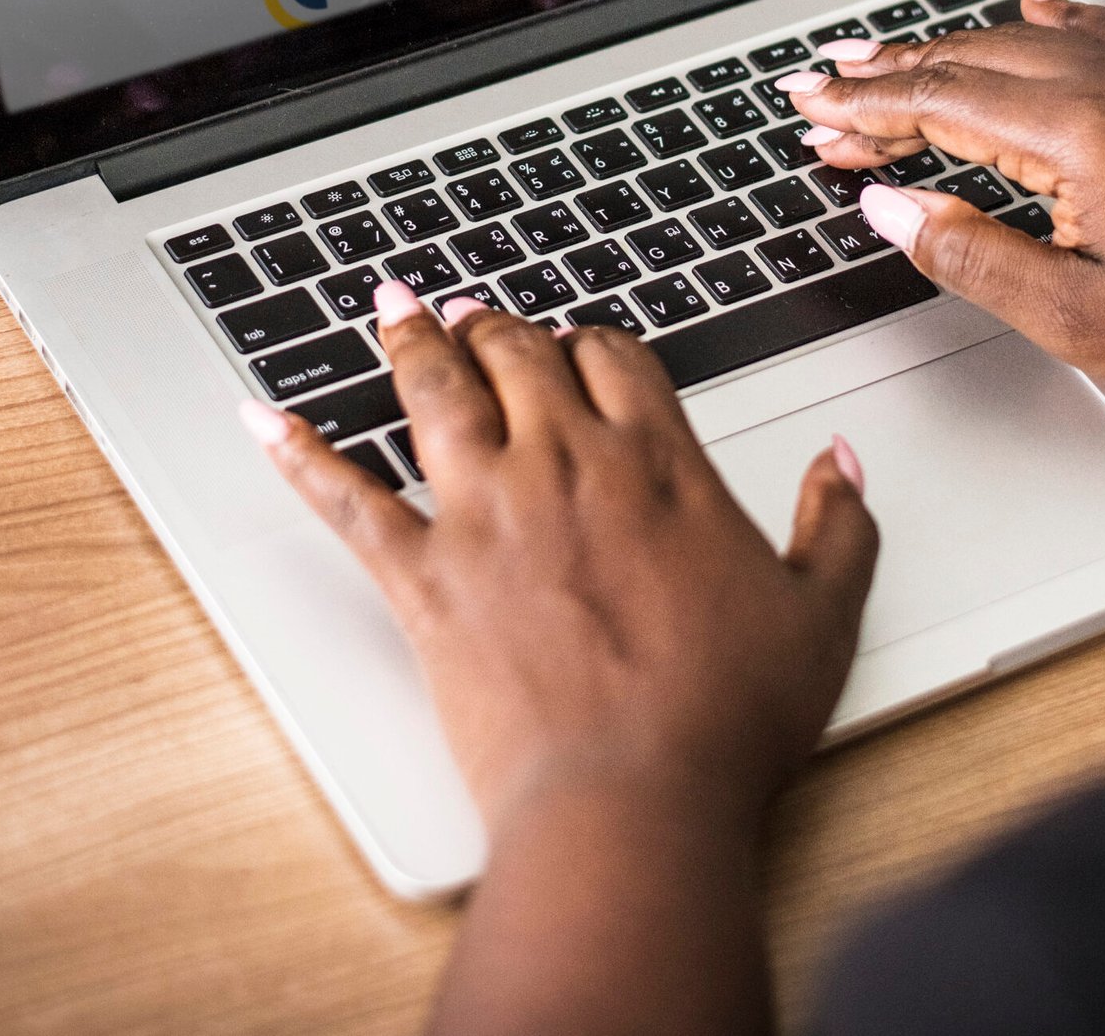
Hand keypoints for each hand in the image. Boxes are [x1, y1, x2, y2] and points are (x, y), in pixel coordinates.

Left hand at [243, 290, 876, 839]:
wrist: (634, 801)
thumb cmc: (726, 719)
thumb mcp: (821, 615)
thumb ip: (840, 524)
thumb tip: (842, 460)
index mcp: (657, 462)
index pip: (613, 356)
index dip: (589, 340)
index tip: (576, 343)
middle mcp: (565, 464)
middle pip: (518, 354)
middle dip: (497, 325)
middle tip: (475, 313)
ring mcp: (486, 513)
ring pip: (436, 391)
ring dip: (410, 339)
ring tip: (391, 303)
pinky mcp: (423, 575)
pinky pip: (346, 498)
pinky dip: (299, 452)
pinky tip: (262, 415)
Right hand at [784, 0, 1104, 420]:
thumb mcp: (1078, 320)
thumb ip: (972, 259)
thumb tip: (890, 211)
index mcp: (1077, 131)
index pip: (937, 103)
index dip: (863, 111)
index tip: (812, 114)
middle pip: (964, 61)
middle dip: (881, 78)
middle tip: (818, 91)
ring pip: (1016, 41)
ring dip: (941, 53)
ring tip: (882, 61)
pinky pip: (1091, 29)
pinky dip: (1035, 24)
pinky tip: (1022, 12)